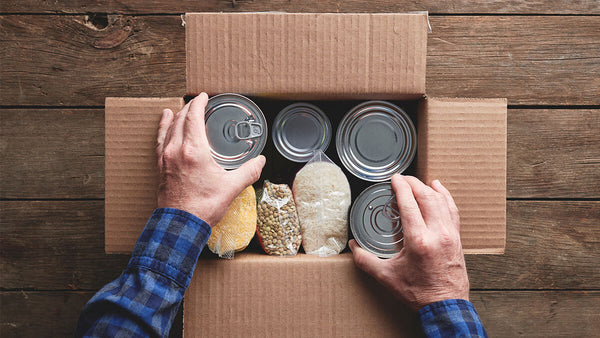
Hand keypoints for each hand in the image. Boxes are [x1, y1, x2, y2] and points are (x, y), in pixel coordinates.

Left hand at [155, 93, 265, 226]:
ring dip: (175, 117)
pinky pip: (160, 141)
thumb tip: (261, 161)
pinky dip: (163, 130)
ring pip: (168, 129)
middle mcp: (176, 150)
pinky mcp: (160, 167)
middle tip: (198, 104)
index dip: (198, 103)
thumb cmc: (203, 207)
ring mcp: (166, 158)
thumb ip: (248, 172)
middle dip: (189, 108)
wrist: (181, 225)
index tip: (204, 97)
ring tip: (178, 109)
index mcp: (194, 151)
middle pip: (180, 120)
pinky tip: (164, 127)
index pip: (193, 117)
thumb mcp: (232, 188)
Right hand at [349, 174, 468, 310]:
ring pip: (441, 201)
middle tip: (402, 179)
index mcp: (418, 240)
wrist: (445, 305)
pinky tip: (440, 190)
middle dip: (414, 183)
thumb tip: (353, 248)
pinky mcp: (457, 238)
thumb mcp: (386, 277)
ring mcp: (450, 235)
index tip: (394, 179)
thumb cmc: (418, 293)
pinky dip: (446, 197)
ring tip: (418, 181)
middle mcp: (437, 233)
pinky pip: (452, 211)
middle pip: (426, 197)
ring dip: (429, 188)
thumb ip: (366, 260)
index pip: (409, 204)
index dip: (401, 187)